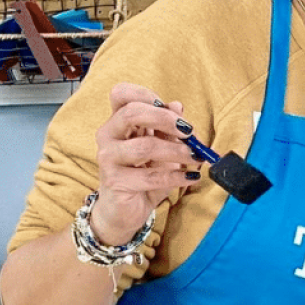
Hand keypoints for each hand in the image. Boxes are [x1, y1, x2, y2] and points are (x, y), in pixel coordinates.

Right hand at [90, 82, 201, 245]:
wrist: (125, 211)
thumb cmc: (143, 174)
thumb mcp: (162, 148)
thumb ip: (169, 128)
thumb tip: (178, 106)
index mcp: (118, 121)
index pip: (121, 94)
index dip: (146, 94)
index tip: (172, 108)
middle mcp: (108, 135)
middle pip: (132, 113)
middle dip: (166, 119)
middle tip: (189, 131)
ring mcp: (108, 158)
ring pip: (145, 146)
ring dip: (177, 151)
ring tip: (196, 157)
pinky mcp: (114, 181)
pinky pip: (150, 175)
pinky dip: (176, 176)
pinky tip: (191, 177)